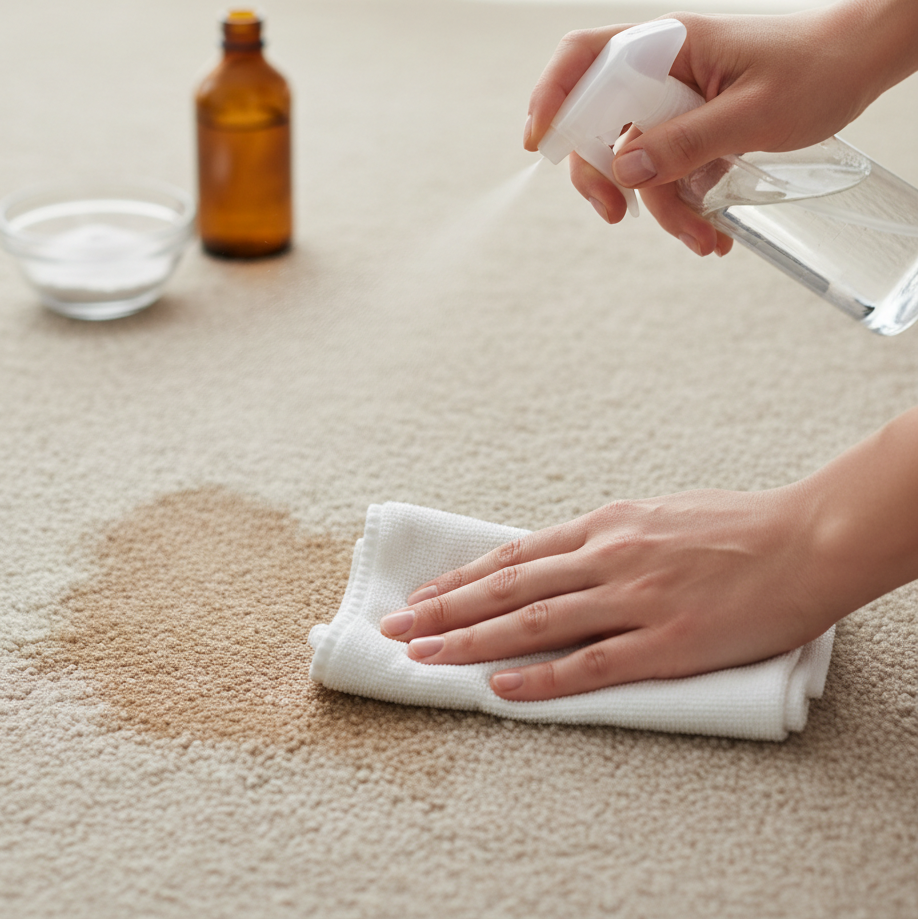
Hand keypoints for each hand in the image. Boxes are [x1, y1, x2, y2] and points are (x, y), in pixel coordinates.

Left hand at [379, 486, 841, 699]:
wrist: (806, 539)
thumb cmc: (736, 526)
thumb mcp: (657, 514)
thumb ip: (607, 538)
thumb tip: (563, 559)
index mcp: (606, 525)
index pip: (515, 554)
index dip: (463, 576)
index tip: (424, 594)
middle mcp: (608, 557)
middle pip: (508, 586)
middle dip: (445, 608)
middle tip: (397, 626)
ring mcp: (635, 600)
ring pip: (534, 623)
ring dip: (472, 641)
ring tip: (425, 656)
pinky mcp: (666, 643)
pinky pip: (589, 665)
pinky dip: (540, 678)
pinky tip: (500, 688)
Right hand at [523, 0, 911, 255]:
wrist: (857, 67)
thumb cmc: (814, 71)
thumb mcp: (752, 114)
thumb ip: (685, 142)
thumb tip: (623, 170)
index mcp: (666, 46)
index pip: (584, 58)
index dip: (551, 97)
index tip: (541, 144)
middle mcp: (660, 72)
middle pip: (598, 124)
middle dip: (604, 178)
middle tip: (616, 216)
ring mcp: (673, 102)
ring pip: (637, 162)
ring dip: (663, 209)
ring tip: (705, 241)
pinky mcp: (689, 129)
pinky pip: (668, 172)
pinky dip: (685, 206)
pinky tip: (711, 231)